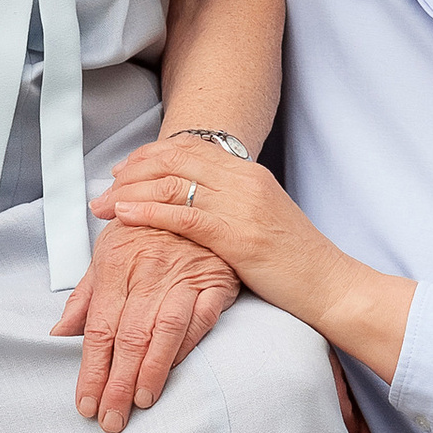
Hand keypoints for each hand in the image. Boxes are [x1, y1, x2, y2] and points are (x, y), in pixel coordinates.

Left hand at [53, 219, 238, 432]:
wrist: (193, 196)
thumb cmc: (145, 228)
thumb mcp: (107, 251)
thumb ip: (85, 296)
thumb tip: (59, 332)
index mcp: (115, 265)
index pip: (99, 328)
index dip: (91, 369)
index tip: (85, 402)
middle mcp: (148, 271)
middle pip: (128, 336)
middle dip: (117, 383)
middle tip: (110, 418)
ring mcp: (184, 276)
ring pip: (164, 331)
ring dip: (151, 372)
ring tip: (138, 403)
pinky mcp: (216, 281)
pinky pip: (201, 319)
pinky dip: (186, 347)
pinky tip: (173, 370)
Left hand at [97, 139, 417, 383]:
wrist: (330, 285)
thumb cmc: (295, 261)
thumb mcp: (262, 219)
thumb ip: (232, 202)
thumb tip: (196, 200)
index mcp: (249, 173)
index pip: (191, 148)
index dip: (151, 154)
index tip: (125, 168)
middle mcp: (244, 180)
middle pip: (175, 159)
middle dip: (133, 169)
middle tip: (105, 184)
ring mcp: (241, 205)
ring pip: (173, 183)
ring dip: (130, 190)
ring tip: (102, 204)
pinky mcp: (238, 235)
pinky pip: (183, 215)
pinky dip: (148, 211)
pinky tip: (124, 215)